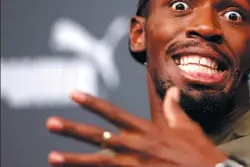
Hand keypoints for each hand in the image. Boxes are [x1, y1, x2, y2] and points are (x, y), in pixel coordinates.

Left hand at [46, 87, 226, 166]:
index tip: (74, 95)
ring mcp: (133, 164)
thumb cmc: (197, 151)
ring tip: (52, 157)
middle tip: (50, 123)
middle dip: (73, 129)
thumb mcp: (186, 127)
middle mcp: (135, 145)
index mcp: (146, 129)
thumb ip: (174, 110)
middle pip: (98, 135)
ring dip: (73, 160)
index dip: (92, 103)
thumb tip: (172, 92)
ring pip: (97, 161)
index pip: (113, 112)